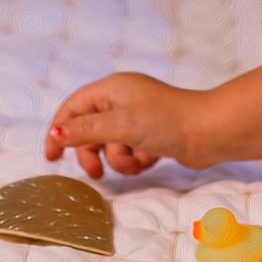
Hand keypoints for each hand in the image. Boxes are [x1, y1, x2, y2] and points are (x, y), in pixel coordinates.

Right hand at [45, 69, 206, 177]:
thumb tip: (55, 134)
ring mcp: (137, 116)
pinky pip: (129, 151)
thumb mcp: (121, 126)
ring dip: (120, 159)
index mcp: (112, 89)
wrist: (209, 132)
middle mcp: (123, 99)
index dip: (60, 130)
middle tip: (97, 172)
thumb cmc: (167, 122)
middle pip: (90, 130)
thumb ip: (86, 130)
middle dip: (95, 153)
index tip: (52, 157)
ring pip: (111, 145)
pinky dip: (136, 159)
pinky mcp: (150, 134)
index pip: (74, 107)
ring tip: (138, 161)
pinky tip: (152, 158)